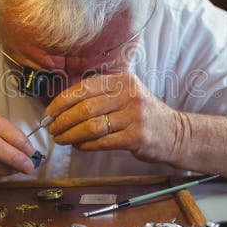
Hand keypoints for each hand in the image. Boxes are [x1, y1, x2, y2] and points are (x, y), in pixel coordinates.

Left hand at [44, 72, 181, 163]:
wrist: (175, 133)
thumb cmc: (142, 114)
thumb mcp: (126, 94)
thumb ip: (100, 95)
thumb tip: (63, 105)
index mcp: (123, 80)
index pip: (85, 87)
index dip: (63, 100)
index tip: (50, 111)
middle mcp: (129, 95)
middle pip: (85, 108)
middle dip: (63, 120)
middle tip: (52, 128)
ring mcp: (134, 116)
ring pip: (91, 126)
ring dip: (71, 134)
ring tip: (61, 139)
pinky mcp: (136, 137)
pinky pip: (102, 142)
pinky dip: (86, 145)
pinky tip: (78, 146)